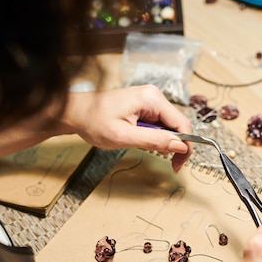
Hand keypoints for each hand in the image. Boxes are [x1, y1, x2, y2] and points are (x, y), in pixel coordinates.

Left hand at [61, 84, 192, 170]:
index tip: (179, 164)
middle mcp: (154, 96)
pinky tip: (142, 141)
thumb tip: (180, 145)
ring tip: (146, 149)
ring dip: (164, 142)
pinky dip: (155, 137)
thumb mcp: (124, 136)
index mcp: (152, 99)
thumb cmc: (94, 121)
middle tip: (169, 164)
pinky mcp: (144, 107)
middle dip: (175, 146)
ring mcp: (149, 101)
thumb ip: (154, 141)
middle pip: (178, 125)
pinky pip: (159, 124)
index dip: (185, 146)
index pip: (182, 123)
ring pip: (169, 126)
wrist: (76, 113)